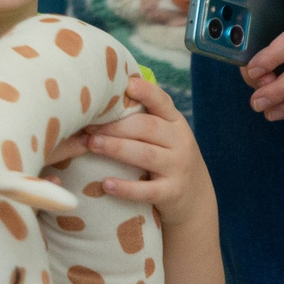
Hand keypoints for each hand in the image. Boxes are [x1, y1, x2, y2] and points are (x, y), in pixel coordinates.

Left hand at [86, 75, 213, 228]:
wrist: (196, 198)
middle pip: (147, 128)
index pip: (163, 102)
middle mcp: (180, 142)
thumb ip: (144, 119)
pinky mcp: (172, 193)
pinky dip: (126, 188)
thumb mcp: (165, 135)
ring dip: (116, 148)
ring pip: (146, 155)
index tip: (127, 85)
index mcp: (175, 123)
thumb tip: (103, 96)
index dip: (147, 92)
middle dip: (116, 125)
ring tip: (92, 144)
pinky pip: (147, 190)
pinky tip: (106, 184)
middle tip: (88, 126)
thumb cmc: (168, 158)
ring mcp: (177, 168)